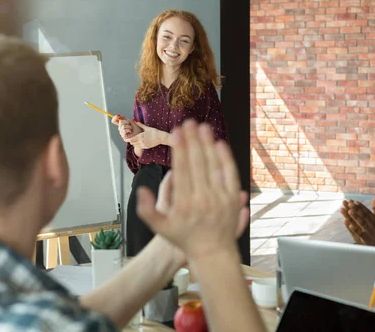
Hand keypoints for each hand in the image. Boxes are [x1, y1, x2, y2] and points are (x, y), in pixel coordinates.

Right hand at [111, 115, 141, 140]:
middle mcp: (120, 129)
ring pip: (122, 126)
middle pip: (120, 122)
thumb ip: (123, 118)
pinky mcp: (124, 137)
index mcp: (121, 125)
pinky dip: (128, 129)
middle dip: (127, 122)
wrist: (141, 134)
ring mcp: (122, 133)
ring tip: (131, 129)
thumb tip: (118, 115)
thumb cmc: (137, 128)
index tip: (118, 115)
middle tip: (131, 125)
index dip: (115, 118)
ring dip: (129, 126)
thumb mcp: (130, 121)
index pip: (114, 121)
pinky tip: (131, 131)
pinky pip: (123, 130)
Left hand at [128, 121, 169, 149]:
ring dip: (134, 143)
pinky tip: (140, 142)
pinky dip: (138, 145)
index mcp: (140, 136)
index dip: (128, 139)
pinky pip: (139, 147)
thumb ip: (140, 124)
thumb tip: (135, 120)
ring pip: (135, 146)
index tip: (126, 137)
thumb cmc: (154, 132)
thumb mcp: (147, 128)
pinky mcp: (146, 147)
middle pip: (132, 143)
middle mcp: (141, 142)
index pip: (131, 139)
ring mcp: (144, 145)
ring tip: (135, 139)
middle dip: (131, 140)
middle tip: (131, 137)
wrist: (161, 138)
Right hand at [136, 120, 249, 260]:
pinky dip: (225, 158)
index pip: (182, 170)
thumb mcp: (159, 227)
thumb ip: (145, 209)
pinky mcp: (232, 199)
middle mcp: (202, 200)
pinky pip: (229, 174)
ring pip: (214, 165)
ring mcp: (220, 199)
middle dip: (193, 140)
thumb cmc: (184, 237)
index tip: (177, 132)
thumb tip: (141, 188)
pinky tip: (219, 144)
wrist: (212, 252)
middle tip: (189, 122)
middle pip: (198, 163)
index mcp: (183, 204)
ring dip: (208, 144)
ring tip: (203, 127)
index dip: (180, 149)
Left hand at [340, 198, 374, 247]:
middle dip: (356, 209)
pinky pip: (361, 234)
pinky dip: (356, 230)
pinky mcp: (367, 240)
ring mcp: (370, 232)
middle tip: (349, 203)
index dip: (360, 206)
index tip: (354, 201)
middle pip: (364, 216)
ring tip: (349, 211)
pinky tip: (350, 225)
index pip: (367, 211)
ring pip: (362, 223)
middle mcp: (372, 225)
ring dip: (355, 217)